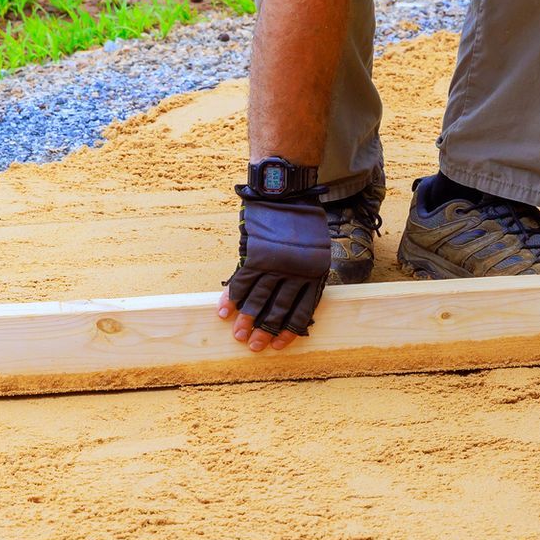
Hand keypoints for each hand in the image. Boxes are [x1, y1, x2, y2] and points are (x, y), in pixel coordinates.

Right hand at [217, 187, 329, 351]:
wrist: (287, 193)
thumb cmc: (303, 221)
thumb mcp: (314, 250)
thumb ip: (303, 273)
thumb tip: (291, 298)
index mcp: (313, 273)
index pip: (301, 311)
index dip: (288, 330)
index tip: (277, 345)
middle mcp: (295, 272)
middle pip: (278, 309)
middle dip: (264, 329)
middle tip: (253, 346)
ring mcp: (274, 264)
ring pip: (258, 298)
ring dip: (246, 318)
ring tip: (238, 334)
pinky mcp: (256, 254)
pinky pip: (242, 281)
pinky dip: (231, 297)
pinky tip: (224, 311)